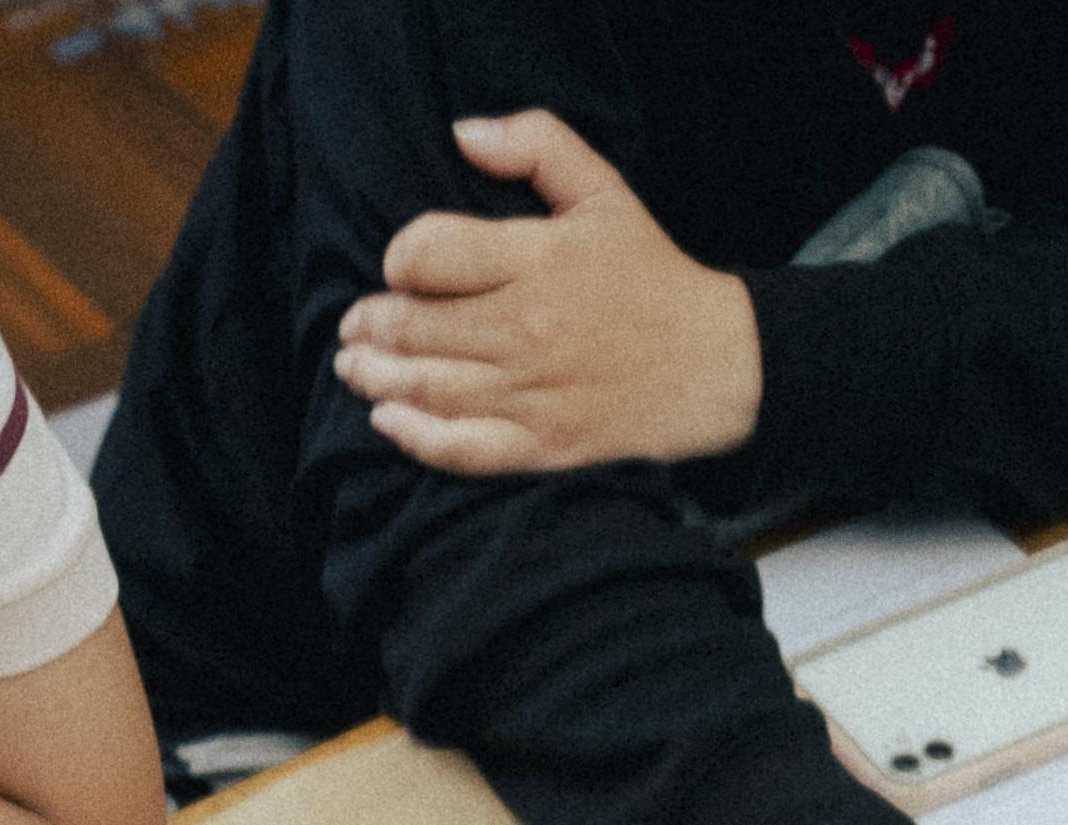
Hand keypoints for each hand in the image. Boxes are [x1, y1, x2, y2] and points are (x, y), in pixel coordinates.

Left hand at [338, 113, 760, 476]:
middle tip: (353, 326)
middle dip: (370, 327)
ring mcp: (532, 392)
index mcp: (538, 259)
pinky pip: (460, 448)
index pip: (428, 254)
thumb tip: (464, 132)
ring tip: (354, 367)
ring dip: (375, 378)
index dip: (399, 259)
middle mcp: (527, 328)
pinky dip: (414, 436)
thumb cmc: (649, 274)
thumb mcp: (604, 191)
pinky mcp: (541, 446)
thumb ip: (537, 145)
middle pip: (414, 327)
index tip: (399, 267)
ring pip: (426, 388)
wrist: (713, 364)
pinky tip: (386, 422)